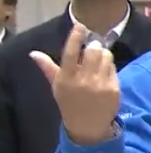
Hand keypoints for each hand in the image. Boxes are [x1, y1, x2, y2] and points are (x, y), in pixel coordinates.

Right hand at [29, 24, 119, 144]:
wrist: (88, 126)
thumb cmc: (70, 102)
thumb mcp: (57, 86)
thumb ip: (48, 68)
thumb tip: (34, 53)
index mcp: (66, 78)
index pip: (70, 52)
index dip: (76, 37)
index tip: (81, 26)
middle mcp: (83, 80)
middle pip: (93, 51)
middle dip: (94, 46)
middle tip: (93, 47)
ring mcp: (100, 85)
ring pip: (106, 57)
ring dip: (104, 54)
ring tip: (99, 61)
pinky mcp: (114, 89)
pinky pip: (114, 68)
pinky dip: (109, 67)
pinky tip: (105, 74)